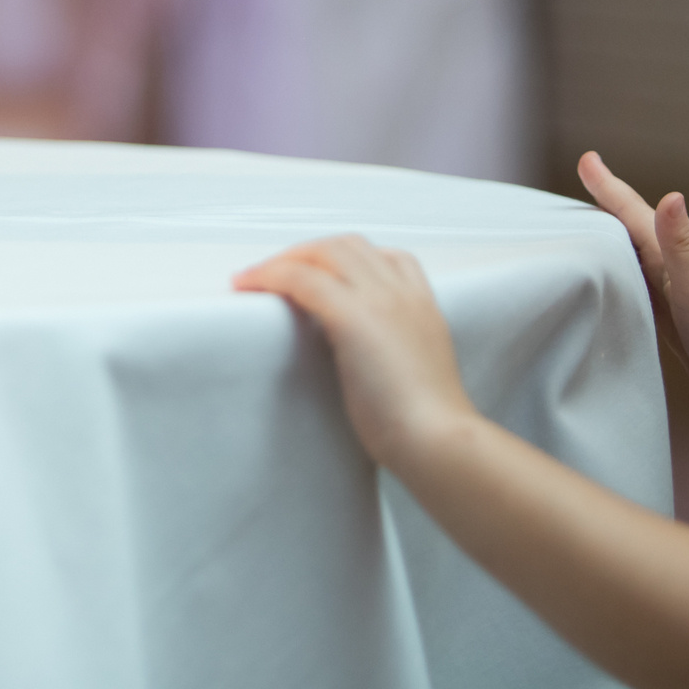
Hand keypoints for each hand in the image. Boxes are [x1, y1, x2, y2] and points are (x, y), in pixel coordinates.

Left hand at [234, 235, 475, 473]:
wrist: (440, 441)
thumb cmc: (429, 425)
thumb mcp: (415, 370)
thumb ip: (393, 347)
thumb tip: (358, 350)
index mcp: (423, 305)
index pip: (386, 257)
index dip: (346, 260)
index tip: (318, 274)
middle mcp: (402, 292)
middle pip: (348, 246)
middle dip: (309, 253)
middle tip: (277, 273)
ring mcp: (379, 300)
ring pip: (322, 252)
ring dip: (285, 259)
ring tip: (257, 278)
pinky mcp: (352, 317)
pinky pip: (300, 277)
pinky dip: (270, 275)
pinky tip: (249, 286)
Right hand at [577, 151, 688, 418]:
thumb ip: (681, 243)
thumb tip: (672, 196)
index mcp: (671, 255)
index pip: (632, 213)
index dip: (608, 187)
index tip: (587, 158)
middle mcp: (670, 268)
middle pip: (630, 227)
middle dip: (607, 204)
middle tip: (587, 178)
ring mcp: (669, 294)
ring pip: (631, 256)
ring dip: (611, 238)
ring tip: (591, 226)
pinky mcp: (667, 320)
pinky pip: (634, 286)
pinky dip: (619, 274)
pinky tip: (613, 283)